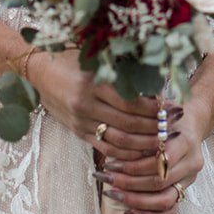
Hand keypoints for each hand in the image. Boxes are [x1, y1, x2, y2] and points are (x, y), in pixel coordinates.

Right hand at [28, 51, 180, 160]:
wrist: (40, 72)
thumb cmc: (71, 60)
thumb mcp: (96, 60)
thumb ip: (121, 72)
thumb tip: (156, 82)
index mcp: (94, 83)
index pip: (132, 102)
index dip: (156, 108)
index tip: (173, 108)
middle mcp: (87, 104)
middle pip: (129, 123)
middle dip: (155, 128)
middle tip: (173, 128)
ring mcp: (82, 121)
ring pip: (119, 140)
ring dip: (144, 143)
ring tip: (162, 142)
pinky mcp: (78, 132)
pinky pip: (105, 148)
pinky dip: (126, 154)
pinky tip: (141, 152)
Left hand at [95, 95, 207, 213]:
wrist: (191, 122)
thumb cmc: (167, 114)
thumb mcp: (159, 108)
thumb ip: (144, 113)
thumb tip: (115, 116)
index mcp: (186, 141)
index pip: (161, 159)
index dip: (134, 164)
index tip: (109, 161)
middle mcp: (192, 163)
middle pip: (159, 181)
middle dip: (128, 182)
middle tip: (105, 176)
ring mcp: (189, 180)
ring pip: (164, 200)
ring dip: (135, 200)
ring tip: (111, 194)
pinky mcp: (184, 192)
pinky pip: (168, 212)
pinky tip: (127, 211)